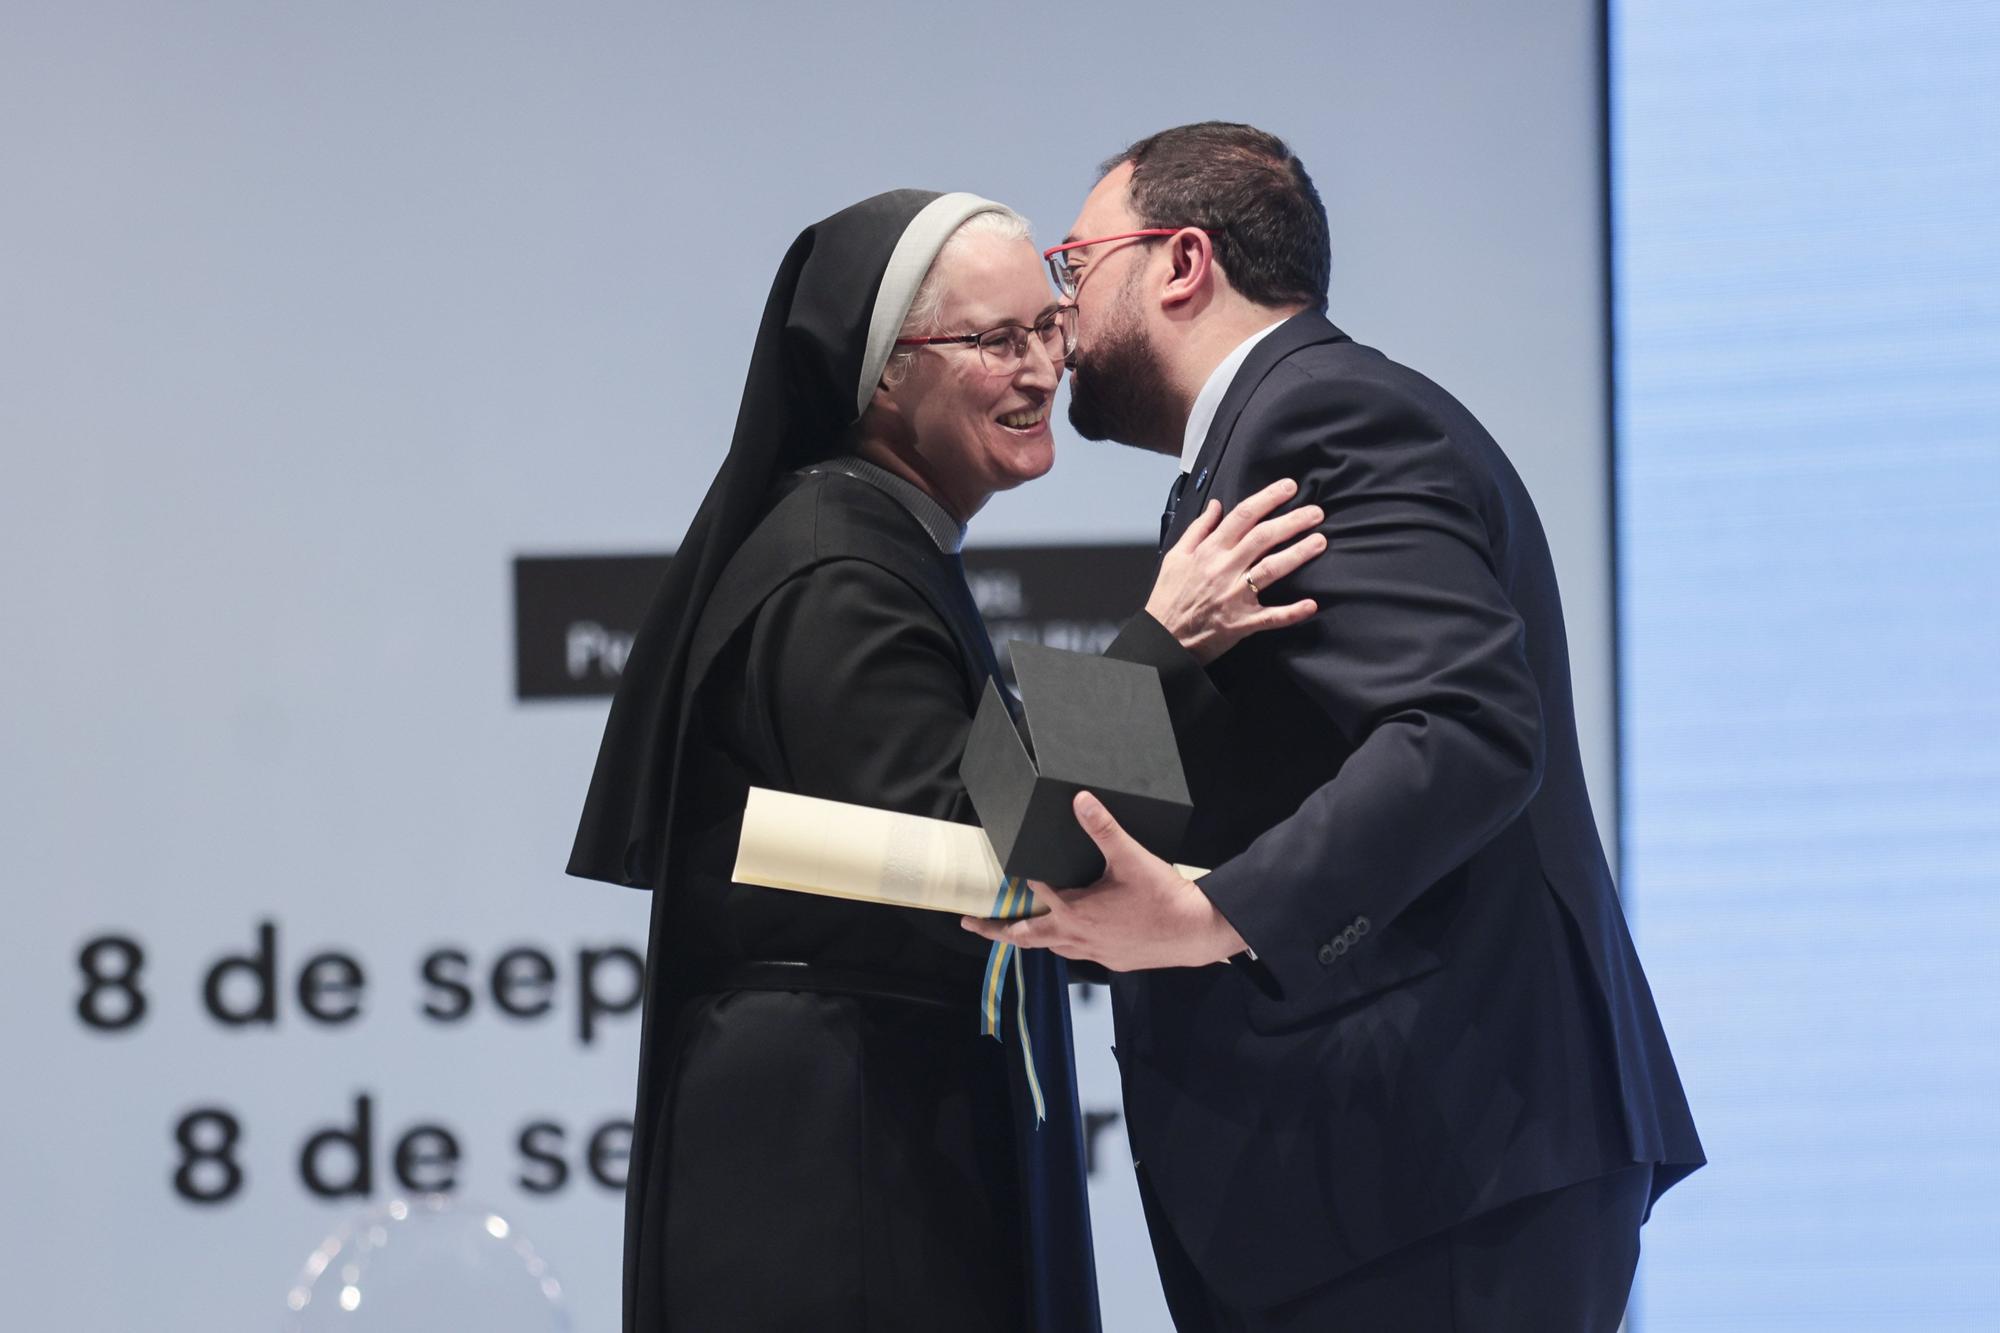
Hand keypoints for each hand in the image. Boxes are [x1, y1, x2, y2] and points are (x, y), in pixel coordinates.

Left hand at [959, 792, 1247, 971]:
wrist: (1195, 931)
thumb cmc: (1163, 897)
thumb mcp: (1131, 857)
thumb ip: (1103, 828)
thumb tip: (1081, 799)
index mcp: (1075, 911)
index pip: (1036, 893)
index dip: (1027, 878)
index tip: (1012, 870)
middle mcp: (1078, 937)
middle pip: (1026, 937)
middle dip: (995, 930)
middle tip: (971, 925)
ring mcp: (1094, 953)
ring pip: (1052, 948)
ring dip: (1032, 939)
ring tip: (1016, 933)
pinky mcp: (1112, 961)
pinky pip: (1078, 954)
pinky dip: (1066, 944)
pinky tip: (1073, 937)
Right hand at [1145, 478, 1324, 664]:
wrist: (1162, 637)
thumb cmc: (1169, 597)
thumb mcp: (1176, 556)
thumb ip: (1198, 529)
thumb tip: (1216, 505)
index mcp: (1209, 551)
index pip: (1243, 516)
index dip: (1268, 498)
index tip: (1289, 487)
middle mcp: (1223, 569)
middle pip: (1262, 537)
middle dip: (1292, 521)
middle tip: (1316, 512)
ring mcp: (1234, 596)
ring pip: (1270, 570)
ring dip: (1298, 554)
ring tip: (1320, 542)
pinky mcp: (1241, 623)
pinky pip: (1270, 617)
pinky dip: (1291, 612)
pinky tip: (1311, 605)